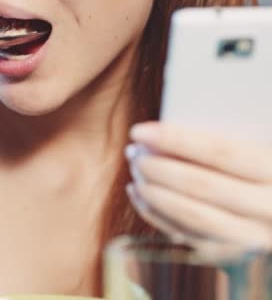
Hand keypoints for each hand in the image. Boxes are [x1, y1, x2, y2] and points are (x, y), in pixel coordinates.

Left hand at [126, 122, 271, 249]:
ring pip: (192, 215)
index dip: (176, 140)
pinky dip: (156, 214)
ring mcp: (253, 238)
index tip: (138, 131)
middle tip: (132, 152)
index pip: (221, 152)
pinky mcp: (234, 259)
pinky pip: (188, 236)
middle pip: (201, 185)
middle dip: (158, 167)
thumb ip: (227, 144)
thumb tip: (166, 132)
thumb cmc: (263, 175)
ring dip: (154, 191)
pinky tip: (139, 194)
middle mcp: (270, 208)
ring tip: (135, 169)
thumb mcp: (261, 153)